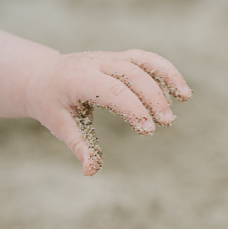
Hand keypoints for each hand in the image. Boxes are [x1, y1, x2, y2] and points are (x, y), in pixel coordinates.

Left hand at [23, 49, 191, 174]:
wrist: (41, 75)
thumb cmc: (51, 103)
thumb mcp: (58, 124)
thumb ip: (79, 145)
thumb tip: (91, 171)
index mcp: (79, 78)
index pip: (111, 89)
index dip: (133, 108)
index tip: (148, 129)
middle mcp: (96, 62)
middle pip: (131, 73)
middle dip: (152, 96)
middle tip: (167, 122)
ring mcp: (110, 57)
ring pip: (143, 59)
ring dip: (167, 76)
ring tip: (186, 96)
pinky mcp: (119, 58)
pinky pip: (145, 59)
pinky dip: (164, 71)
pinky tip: (178, 91)